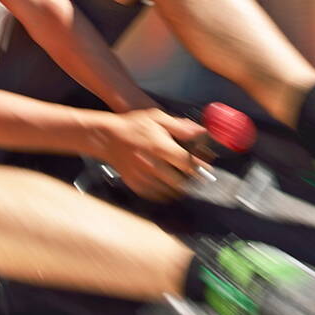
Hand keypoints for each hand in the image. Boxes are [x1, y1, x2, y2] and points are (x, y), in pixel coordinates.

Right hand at [93, 109, 208, 201]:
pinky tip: (167, 185)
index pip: (187, 163)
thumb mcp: (157, 118)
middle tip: (194, 176)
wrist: (108, 138)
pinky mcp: (136, 185)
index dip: (200, 168)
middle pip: (181, 182)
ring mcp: (144, 177)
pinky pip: (156, 196)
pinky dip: (165, 193)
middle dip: (190, 180)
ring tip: (182, 181)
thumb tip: (199, 132)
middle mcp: (153, 165)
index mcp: (160, 148)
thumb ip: (179, 127)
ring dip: (179, 188)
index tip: (206, 169)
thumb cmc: (133, 126)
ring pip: (169, 192)